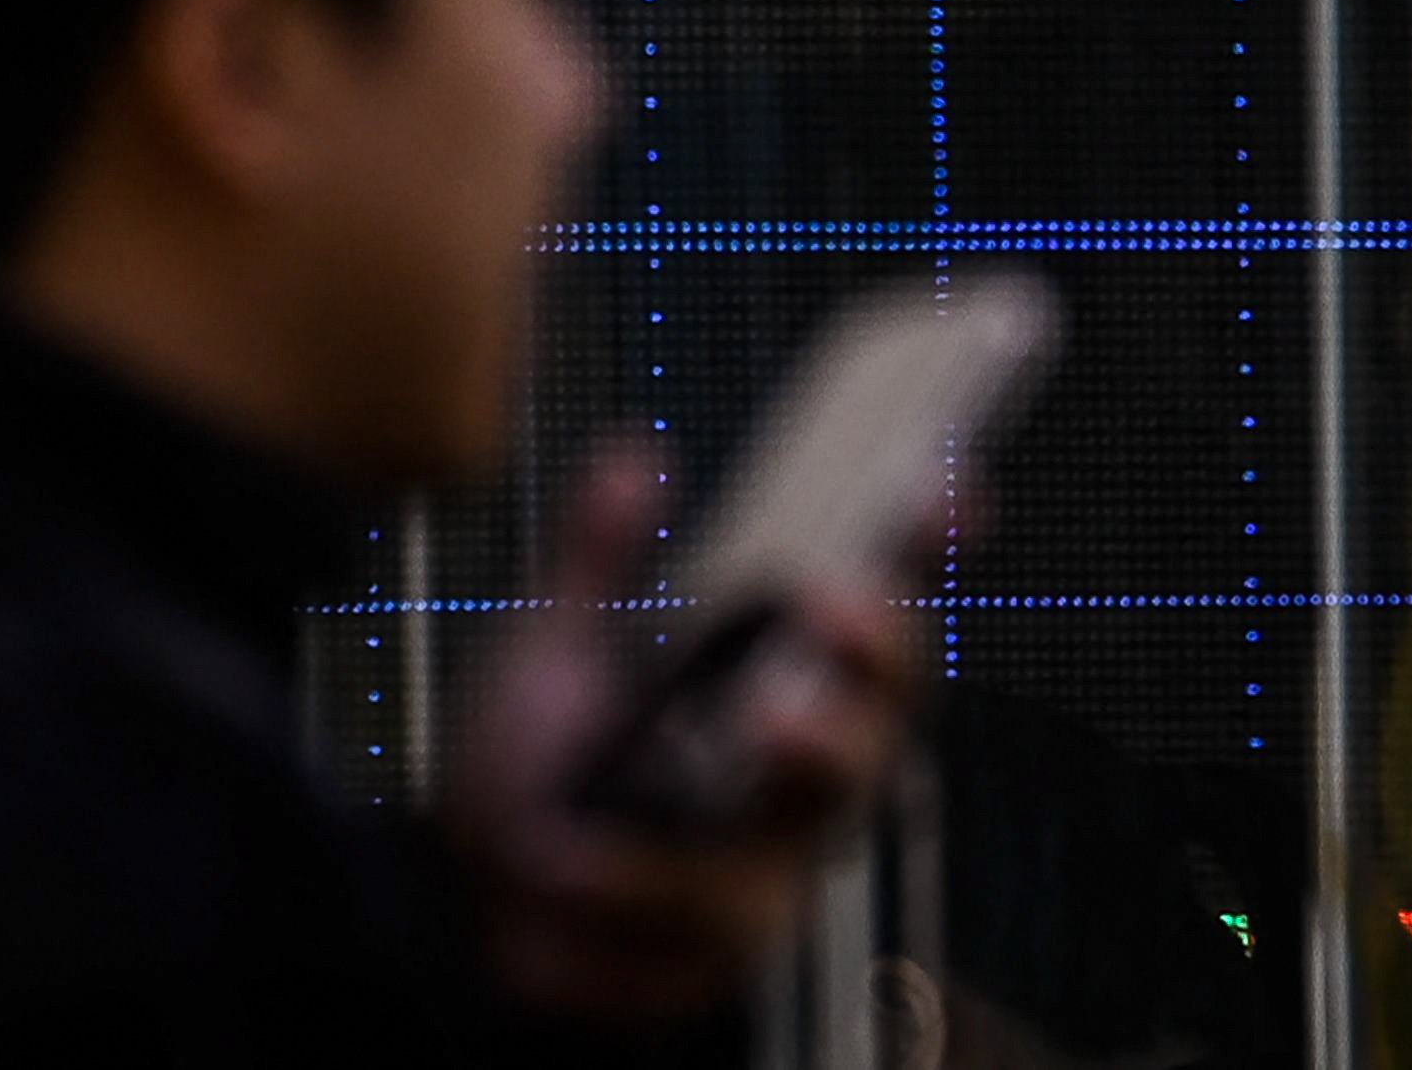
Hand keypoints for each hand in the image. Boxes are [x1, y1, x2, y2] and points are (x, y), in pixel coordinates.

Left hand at [445, 442, 915, 1019]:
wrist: (471, 888)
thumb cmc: (543, 760)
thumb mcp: (558, 643)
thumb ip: (600, 556)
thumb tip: (634, 459)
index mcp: (787, 681)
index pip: (881, 614)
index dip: (926, 556)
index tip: (940, 492)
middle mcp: (800, 776)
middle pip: (875, 733)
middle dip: (851, 698)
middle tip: (789, 687)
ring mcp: (769, 867)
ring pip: (774, 852)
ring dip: (678, 838)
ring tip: (569, 831)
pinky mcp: (718, 952)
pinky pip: (681, 928)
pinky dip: (608, 896)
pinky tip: (556, 871)